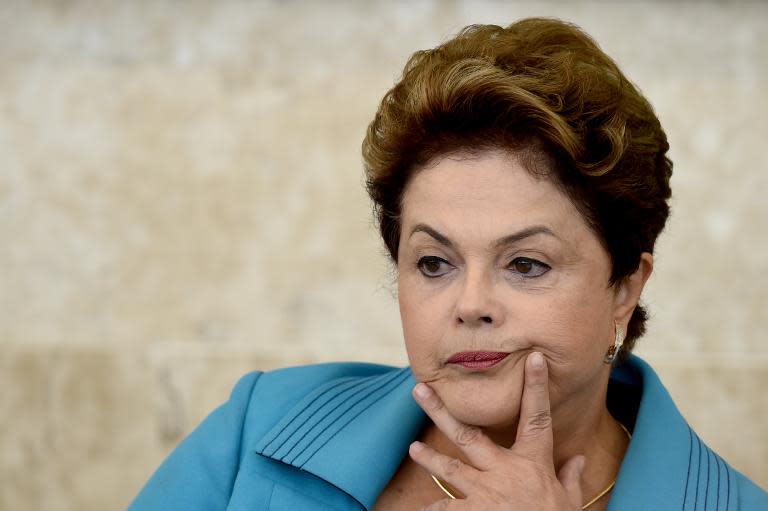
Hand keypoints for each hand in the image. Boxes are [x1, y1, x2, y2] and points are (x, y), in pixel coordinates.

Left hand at [409, 352, 584, 509]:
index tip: (533, 359)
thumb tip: (578, 460)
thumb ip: (569, 479)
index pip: (537, 418)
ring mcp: (485, 492)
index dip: (536, 387)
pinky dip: (432, 509)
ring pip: (451, 468)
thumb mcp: (569, 503)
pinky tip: (418, 509)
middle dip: (441, 411)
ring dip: (430, 458)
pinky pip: (446, 509)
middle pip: (469, 434)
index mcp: (532, 463)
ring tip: (413, 449)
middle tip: (419, 389)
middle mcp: (504, 471)